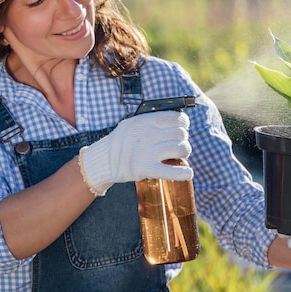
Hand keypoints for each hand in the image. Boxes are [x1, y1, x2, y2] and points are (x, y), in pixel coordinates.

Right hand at [78, 111, 192, 195]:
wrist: (103, 160)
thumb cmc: (123, 141)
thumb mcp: (132, 124)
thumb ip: (152, 121)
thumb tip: (178, 121)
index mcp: (145, 120)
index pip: (177, 118)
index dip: (183, 124)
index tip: (182, 129)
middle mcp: (148, 134)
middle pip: (181, 134)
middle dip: (183, 140)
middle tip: (177, 145)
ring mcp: (148, 152)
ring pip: (181, 148)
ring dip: (184, 153)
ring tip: (179, 156)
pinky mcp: (147, 169)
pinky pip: (172, 171)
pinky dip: (183, 173)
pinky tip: (187, 173)